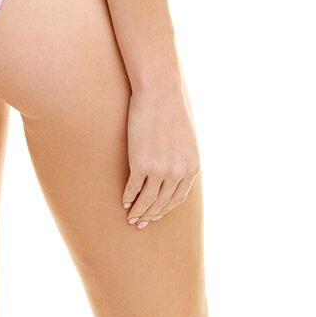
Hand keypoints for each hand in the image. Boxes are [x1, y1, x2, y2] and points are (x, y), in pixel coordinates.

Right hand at [122, 83, 199, 228]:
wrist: (159, 93)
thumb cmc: (171, 111)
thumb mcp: (186, 139)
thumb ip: (183, 158)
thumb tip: (175, 171)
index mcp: (191, 167)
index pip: (178, 198)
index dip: (165, 210)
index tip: (155, 216)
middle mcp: (178, 172)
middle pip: (162, 203)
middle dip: (150, 215)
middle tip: (140, 223)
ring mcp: (159, 170)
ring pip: (147, 200)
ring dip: (138, 211)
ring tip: (130, 218)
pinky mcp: (140, 164)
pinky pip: (133, 188)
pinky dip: (128, 197)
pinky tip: (124, 201)